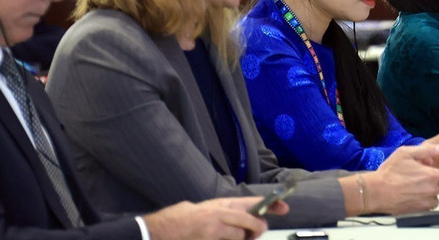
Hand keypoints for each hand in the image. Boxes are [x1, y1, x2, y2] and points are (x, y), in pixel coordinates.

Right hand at [144, 197, 281, 239]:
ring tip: (226, 238)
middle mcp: (218, 214)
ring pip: (241, 236)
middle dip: (256, 229)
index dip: (269, 205)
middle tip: (254, 233)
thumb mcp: (197, 209)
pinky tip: (212, 238)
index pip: (249, 202)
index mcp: (216, 204)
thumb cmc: (174, 221)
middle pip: (251, 221)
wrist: (154, 232)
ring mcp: (214, 230)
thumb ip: (216, 212)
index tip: (284, 207)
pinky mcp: (210, 239)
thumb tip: (233, 215)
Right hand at [362, 143, 438, 214]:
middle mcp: (431, 190)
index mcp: (430, 176)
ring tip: (423, 185)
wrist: (376, 192)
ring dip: (435, 191)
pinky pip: (429, 205)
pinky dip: (427, 200)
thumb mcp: (405, 153)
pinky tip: (417, 193)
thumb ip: (426, 150)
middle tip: (433, 175)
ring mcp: (425, 202)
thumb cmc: (389, 173)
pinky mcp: (419, 210)